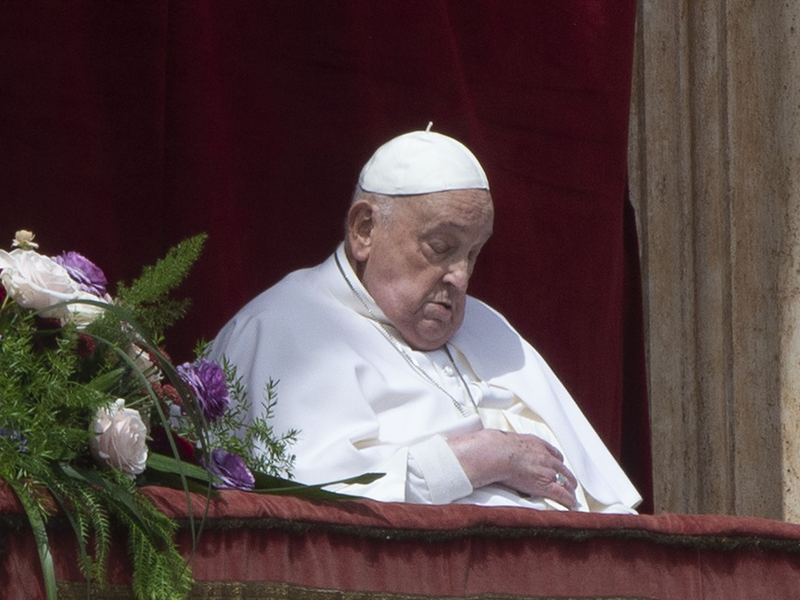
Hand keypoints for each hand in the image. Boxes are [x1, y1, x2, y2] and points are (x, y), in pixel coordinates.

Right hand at [446, 429, 577, 508]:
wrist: (496, 453)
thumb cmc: (494, 447)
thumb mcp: (503, 439)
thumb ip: (503, 443)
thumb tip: (486, 442)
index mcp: (535, 443)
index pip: (551, 452)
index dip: (555, 460)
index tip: (556, 464)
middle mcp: (545, 455)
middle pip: (561, 465)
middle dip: (565, 474)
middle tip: (568, 480)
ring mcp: (547, 470)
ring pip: (565, 478)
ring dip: (569, 486)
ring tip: (571, 493)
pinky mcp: (545, 484)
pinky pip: (561, 493)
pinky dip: (568, 499)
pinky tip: (570, 504)